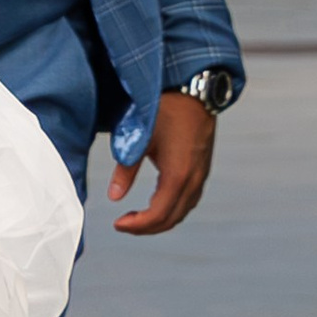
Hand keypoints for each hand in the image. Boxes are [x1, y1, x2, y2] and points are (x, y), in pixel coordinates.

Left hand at [109, 89, 215, 234]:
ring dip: (160, 220)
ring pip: (182, 211)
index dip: (137, 226)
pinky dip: (172, 208)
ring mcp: (201, 174)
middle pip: (171, 219)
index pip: (158, 215)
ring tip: (137, 218)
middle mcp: (194, 179)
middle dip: (146, 227)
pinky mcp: (202, 168)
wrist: (195, 89)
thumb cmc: (165, 109)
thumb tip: (114, 197)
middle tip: (124, 224)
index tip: (117, 224)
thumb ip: (126, 169)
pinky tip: (157, 203)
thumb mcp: (140, 138)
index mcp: (178, 175)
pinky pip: (189, 199)